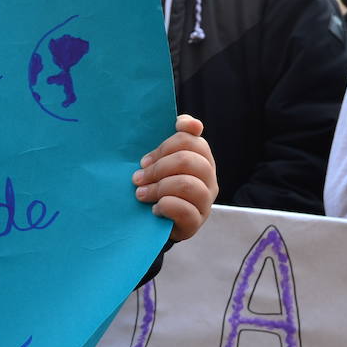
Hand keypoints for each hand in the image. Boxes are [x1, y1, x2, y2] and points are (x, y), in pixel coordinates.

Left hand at [133, 114, 217, 241]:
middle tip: (137, 178)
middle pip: (188, 160)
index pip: (193, 140)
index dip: (168, 144)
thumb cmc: (157, 188)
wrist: (157, 224)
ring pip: (186, 184)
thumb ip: (169, 144)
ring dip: (158, 188)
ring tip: (141, 194)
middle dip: (157, 167)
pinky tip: (154, 209)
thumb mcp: (159, 164)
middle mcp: (208, 178)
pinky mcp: (197, 222)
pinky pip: (184, 210)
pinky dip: (164, 207)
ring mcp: (205, 201)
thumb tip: (185, 122)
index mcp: (201, 159)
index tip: (145, 158)